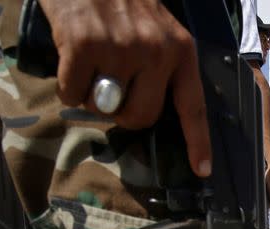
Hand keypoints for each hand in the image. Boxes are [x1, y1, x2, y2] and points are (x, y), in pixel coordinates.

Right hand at [39, 0, 211, 176]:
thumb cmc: (121, 2)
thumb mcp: (158, 27)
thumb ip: (163, 65)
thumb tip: (149, 112)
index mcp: (180, 50)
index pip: (192, 106)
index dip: (197, 141)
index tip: (202, 170)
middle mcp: (156, 51)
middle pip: (142, 116)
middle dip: (123, 114)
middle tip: (112, 91)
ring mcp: (121, 49)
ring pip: (106, 108)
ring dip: (93, 97)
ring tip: (92, 64)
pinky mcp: (84, 46)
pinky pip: (73, 95)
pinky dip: (67, 86)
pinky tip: (71, 59)